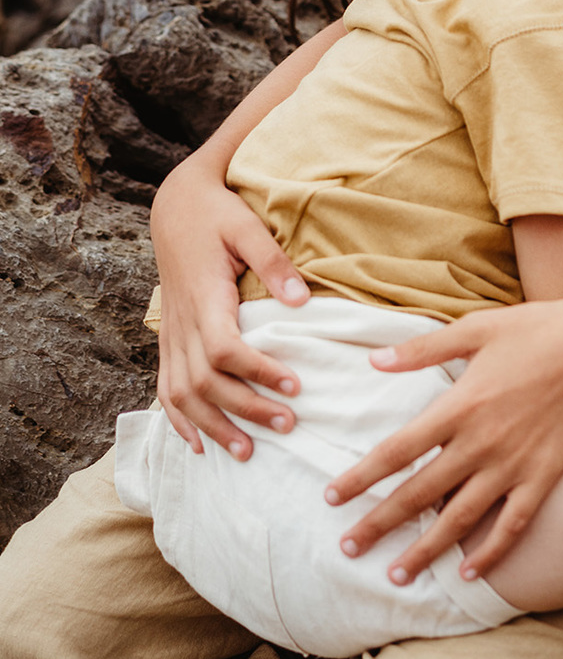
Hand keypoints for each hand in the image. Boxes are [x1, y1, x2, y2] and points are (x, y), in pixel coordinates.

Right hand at [151, 156, 309, 457]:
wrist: (174, 206)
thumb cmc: (216, 214)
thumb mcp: (246, 226)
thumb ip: (273, 263)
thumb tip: (302, 302)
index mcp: (204, 296)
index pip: (224, 349)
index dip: (257, 373)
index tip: (295, 387)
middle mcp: (182, 322)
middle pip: (204, 381)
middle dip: (244, 410)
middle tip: (287, 426)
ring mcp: (170, 333)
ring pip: (180, 393)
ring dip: (212, 426)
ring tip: (247, 452)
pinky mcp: (168, 338)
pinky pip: (165, 387)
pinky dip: (179, 420)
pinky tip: (199, 444)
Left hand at [326, 300, 562, 581]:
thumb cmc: (538, 329)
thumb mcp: (475, 328)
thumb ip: (421, 350)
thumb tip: (372, 360)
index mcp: (460, 405)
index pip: (397, 450)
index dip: (362, 476)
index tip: (332, 497)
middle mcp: (482, 442)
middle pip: (419, 493)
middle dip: (379, 523)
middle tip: (346, 548)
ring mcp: (515, 464)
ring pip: (460, 518)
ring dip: (425, 549)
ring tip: (395, 573)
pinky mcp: (545, 476)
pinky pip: (513, 523)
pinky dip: (491, 552)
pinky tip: (469, 573)